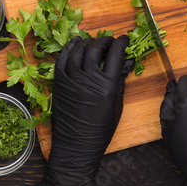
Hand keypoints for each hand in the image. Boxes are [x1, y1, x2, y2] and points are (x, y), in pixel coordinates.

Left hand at [41, 35, 131, 185]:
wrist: (76, 145)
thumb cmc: (100, 129)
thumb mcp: (116, 105)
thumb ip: (120, 80)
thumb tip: (127, 62)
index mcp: (107, 85)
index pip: (115, 54)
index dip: (121, 43)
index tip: (124, 40)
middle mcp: (88, 79)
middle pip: (95, 48)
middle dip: (105, 41)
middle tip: (109, 42)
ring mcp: (71, 79)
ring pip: (78, 50)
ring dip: (87, 42)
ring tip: (93, 42)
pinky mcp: (59, 82)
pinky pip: (62, 59)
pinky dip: (69, 48)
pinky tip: (75, 44)